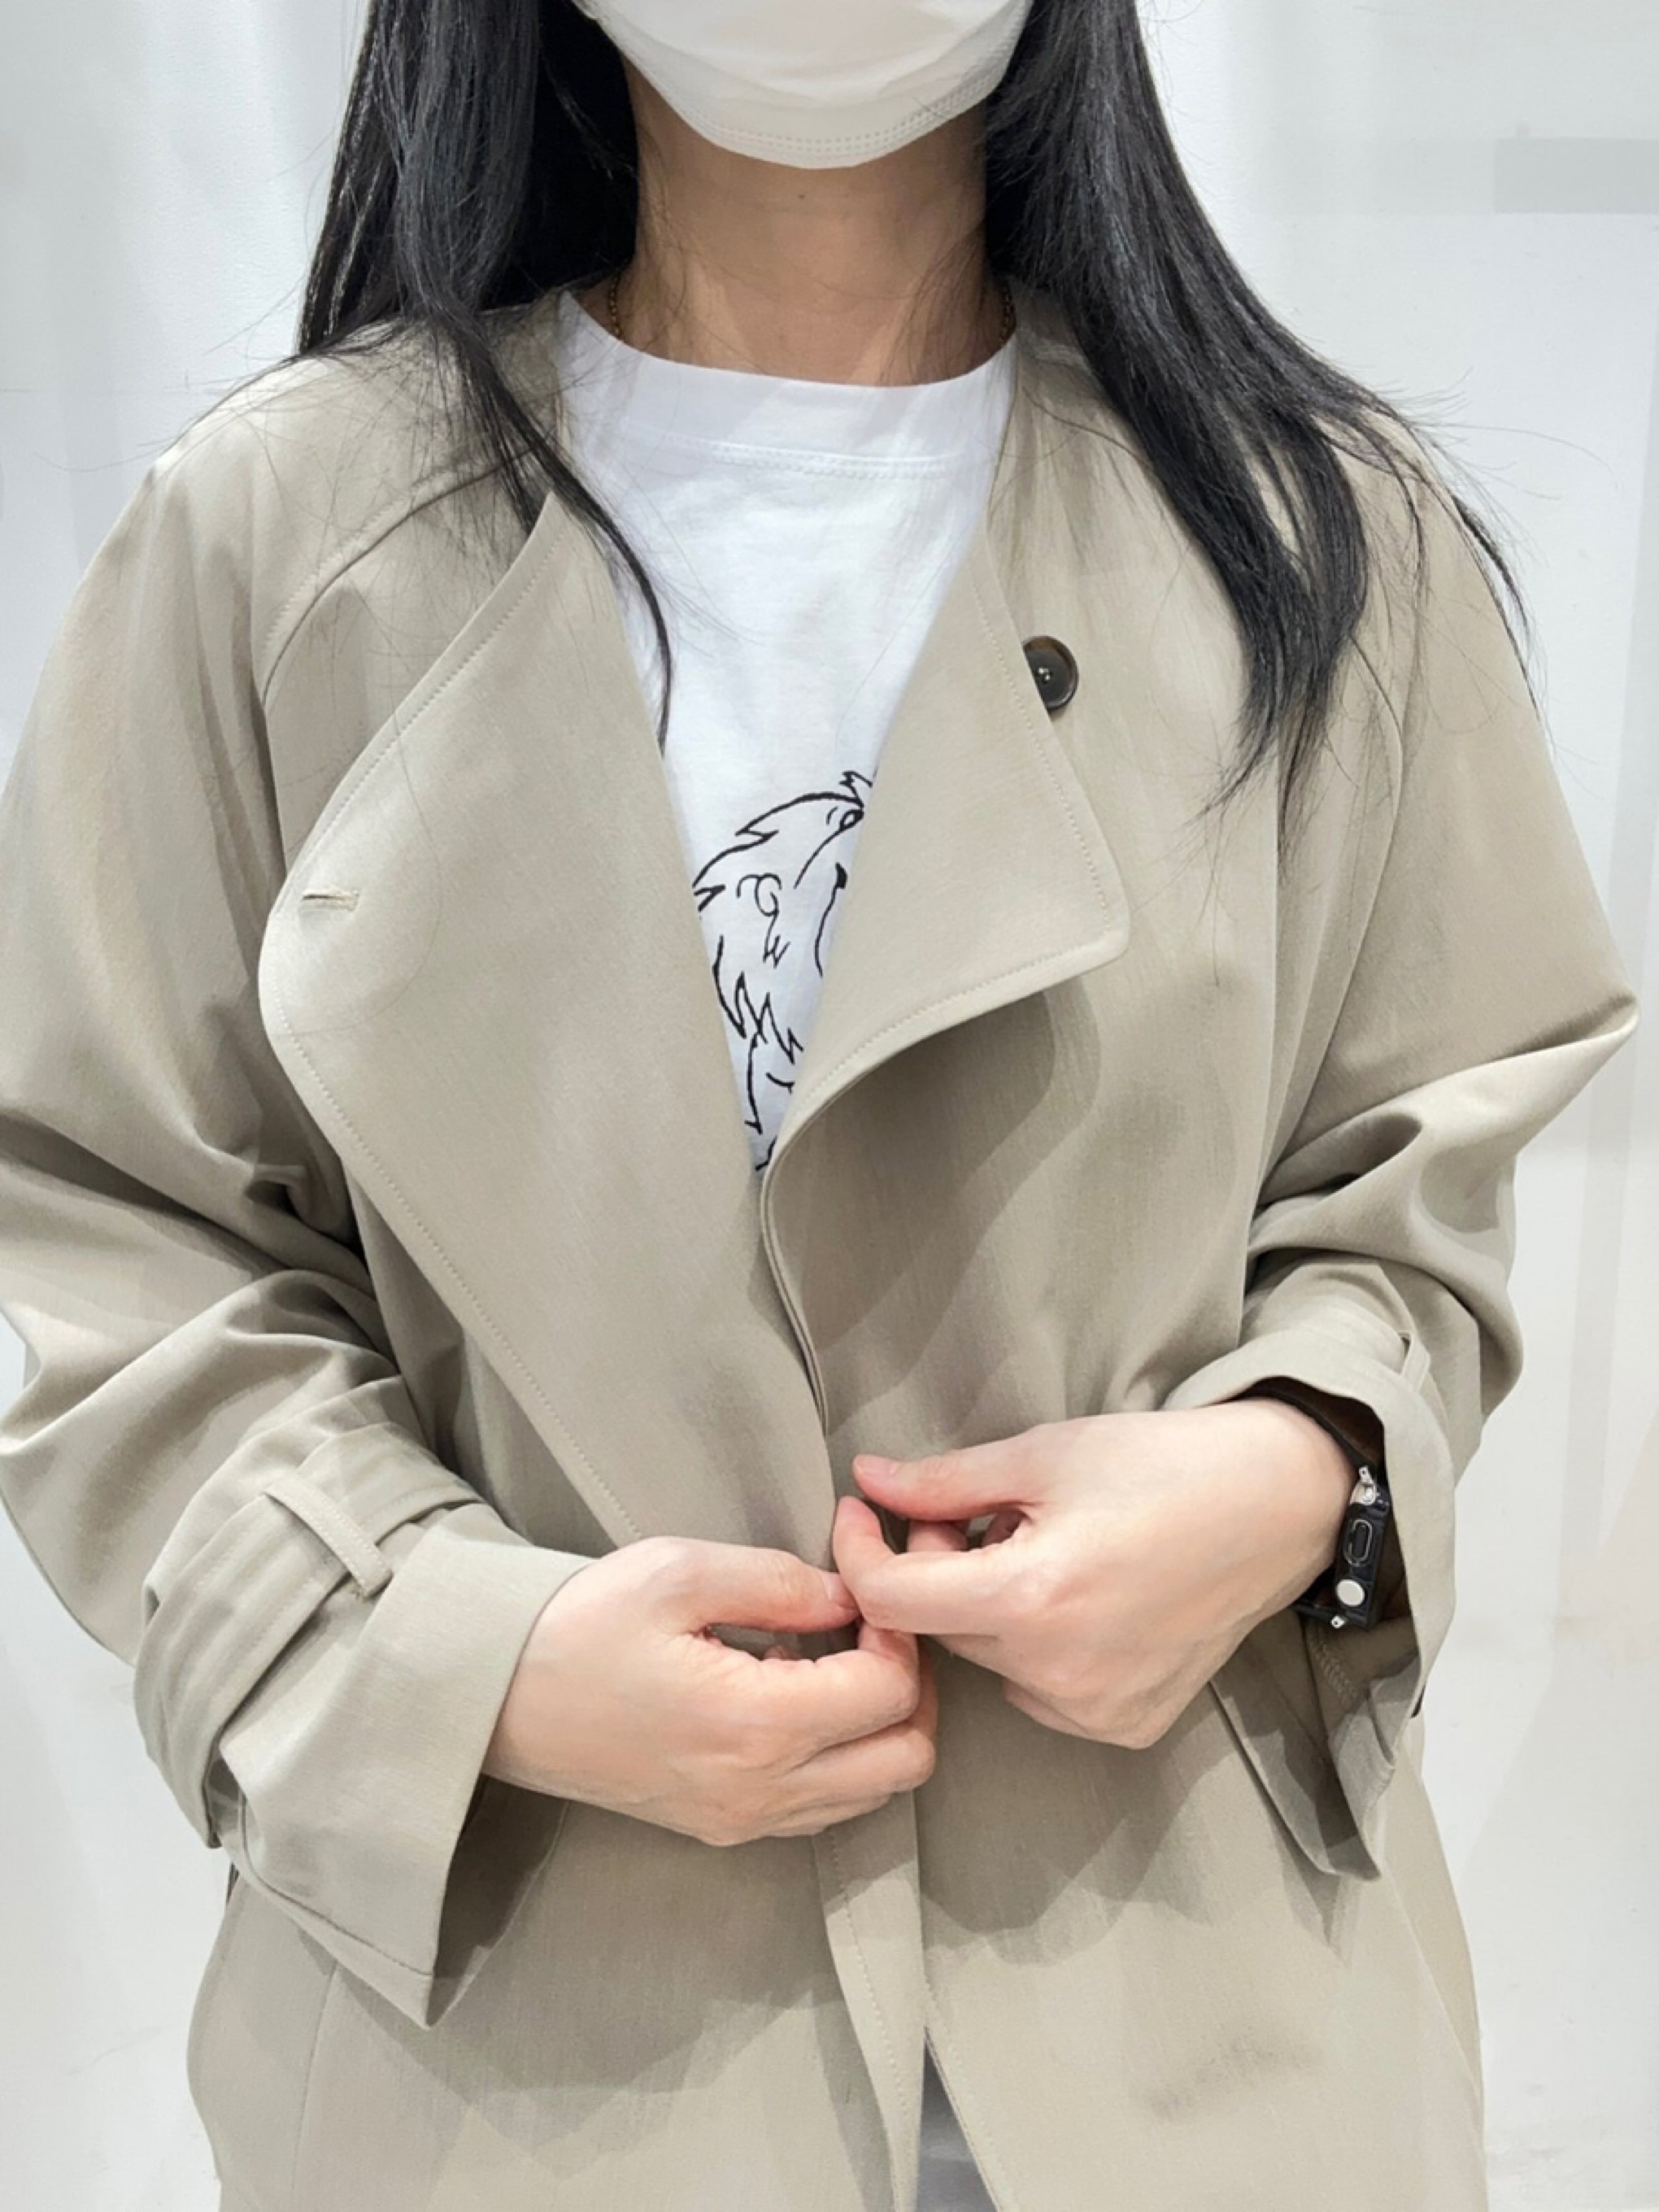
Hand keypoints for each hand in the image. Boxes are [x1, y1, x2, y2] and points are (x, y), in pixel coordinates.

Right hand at [482, 1536, 936, 1845]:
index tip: (862, 1586)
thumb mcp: (679, 1572)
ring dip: (882, 1725)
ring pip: (877, 1792)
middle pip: (908, 1758)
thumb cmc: (581, 1625)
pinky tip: (801, 1698)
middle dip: (911, 1685)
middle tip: (869, 1627)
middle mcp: (763, 1790)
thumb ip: (780, 1581)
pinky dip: (845, 1757)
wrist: (497, 1699)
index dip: (897, 1629)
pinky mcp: (726, 1827)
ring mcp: (745, 1819)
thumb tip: (850, 1593)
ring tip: (837, 1658)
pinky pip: (827, 1808)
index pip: (891, 1691)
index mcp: (757, 1725)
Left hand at [830, 1401, 1355, 1747]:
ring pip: (988, 1661)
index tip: (861, 1510)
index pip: (892, 1600)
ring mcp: (1095, 1711)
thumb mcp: (1045, 1453)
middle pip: (941, 1628)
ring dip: (990, 1608)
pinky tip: (1085, 1599)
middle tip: (986, 1512)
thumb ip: (944, 1480)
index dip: (860, 1551)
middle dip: (941, 1568)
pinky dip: (1037, 1649)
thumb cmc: (1161, 1465)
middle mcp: (1059, 1673)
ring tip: (1048, 1548)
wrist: (1276, 1506)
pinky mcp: (1125, 1726)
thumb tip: (865, 1481)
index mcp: (1032, 1598)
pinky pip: (1038, 1693)